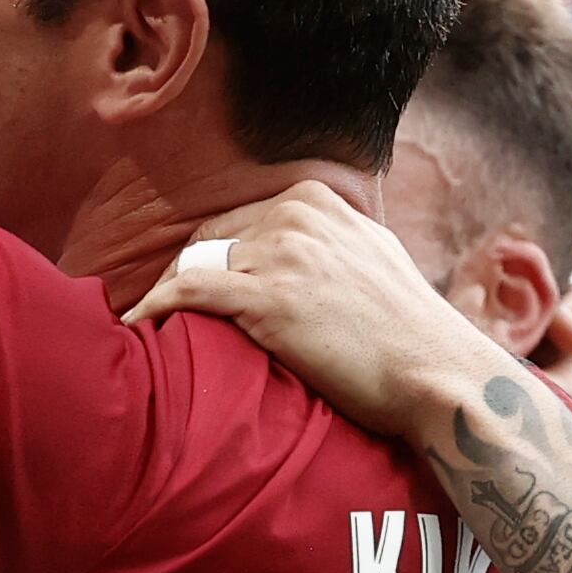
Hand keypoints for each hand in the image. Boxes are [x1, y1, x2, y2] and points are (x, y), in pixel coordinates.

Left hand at [120, 179, 515, 441]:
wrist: (439, 373)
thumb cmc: (409, 332)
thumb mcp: (373, 257)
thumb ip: (333, 241)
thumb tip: (301, 253)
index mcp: (315, 199)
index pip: (235, 223)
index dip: (207, 262)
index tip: (186, 291)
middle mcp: (295, 215)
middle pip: (207, 242)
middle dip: (179, 279)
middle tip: (156, 318)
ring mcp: (281, 252)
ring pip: (192, 266)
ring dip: (162, 298)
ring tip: (140, 329)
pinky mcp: (267, 296)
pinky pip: (186, 293)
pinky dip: (151, 308)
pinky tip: (132, 327)